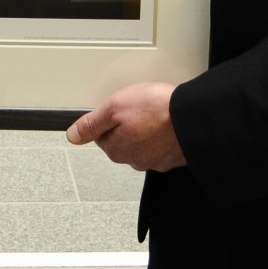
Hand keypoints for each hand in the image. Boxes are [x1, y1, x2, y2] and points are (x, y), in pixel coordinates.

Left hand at [64, 81, 185, 171]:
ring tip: (156, 113)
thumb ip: (91, 124)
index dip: (109, 117)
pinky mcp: (173, 158)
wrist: (194, 118)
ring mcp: (156, 161)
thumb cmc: (157, 110)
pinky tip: (167, 123)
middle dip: (128, 124)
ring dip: (146, 130)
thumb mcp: (114, 107)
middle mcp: (135, 161)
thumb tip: (73, 135)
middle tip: (140, 108)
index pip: (101, 135)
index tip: (120, 108)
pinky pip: (162, 145)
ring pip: (142, 143)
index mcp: (117, 150)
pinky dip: (163, 135)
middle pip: (122, 140)